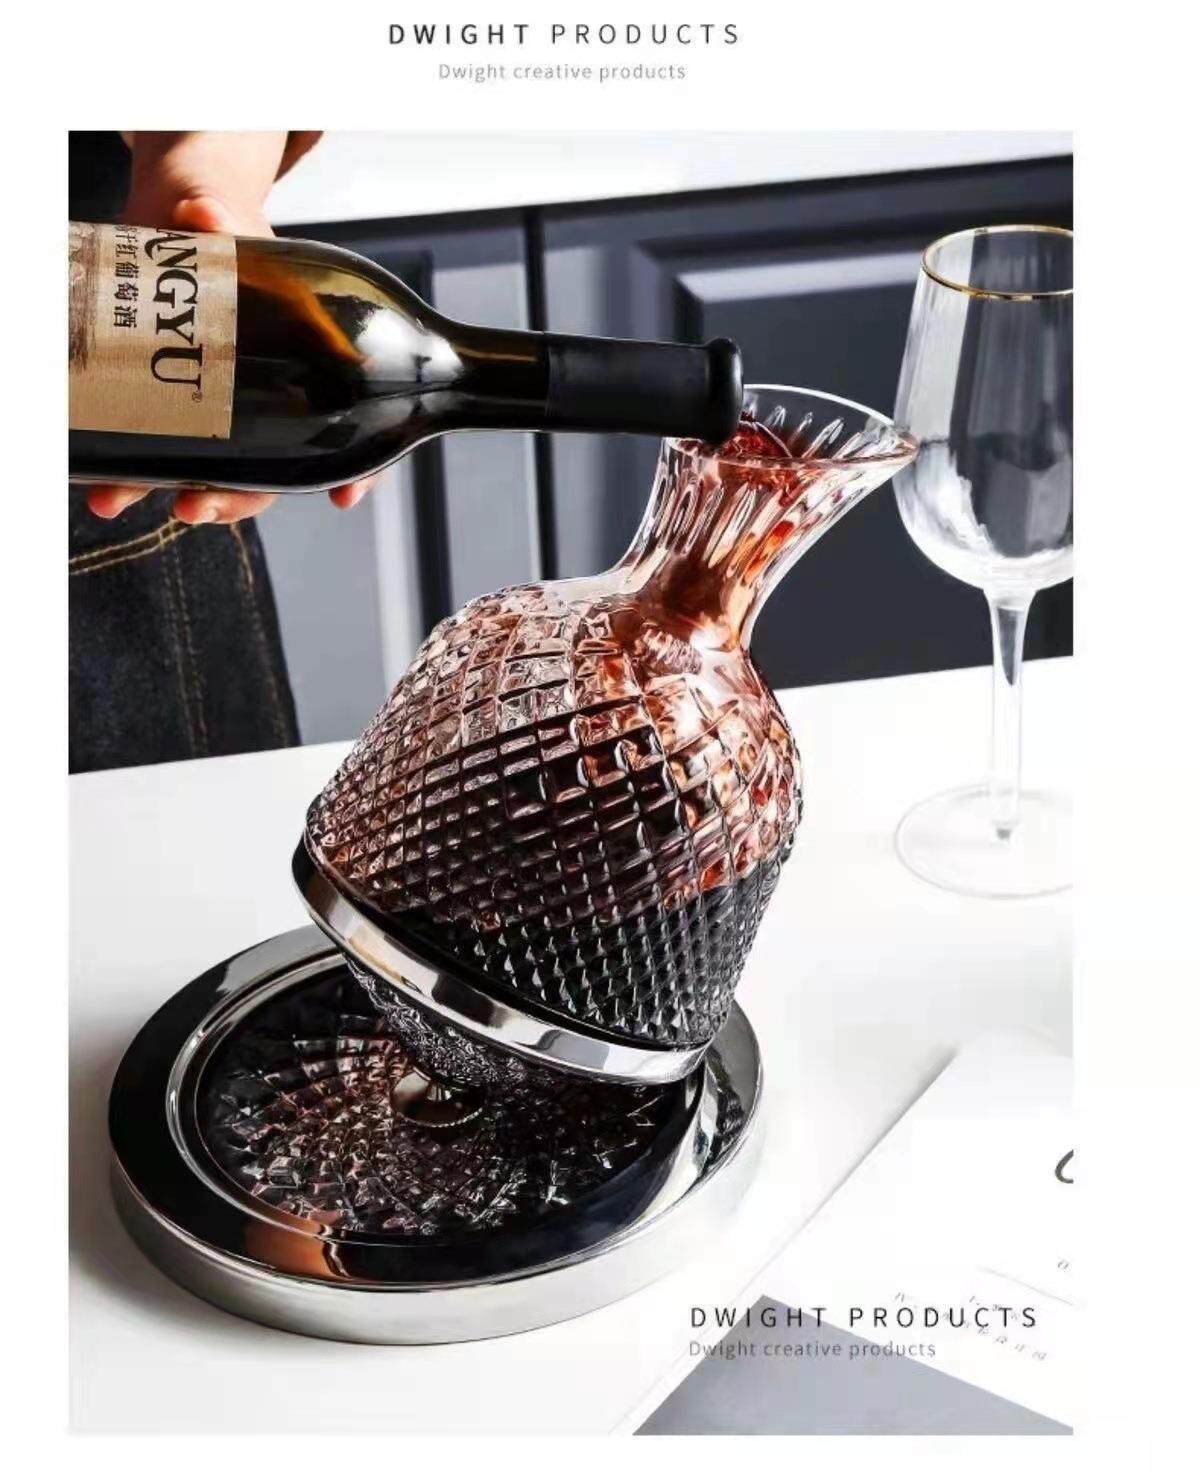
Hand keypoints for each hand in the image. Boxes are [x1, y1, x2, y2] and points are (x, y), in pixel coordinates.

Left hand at [87, 131, 375, 524]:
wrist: (169, 217)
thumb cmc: (219, 222)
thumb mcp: (229, 216)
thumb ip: (221, 214)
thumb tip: (203, 216)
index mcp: (300, 360)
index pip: (341, 425)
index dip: (354, 470)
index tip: (342, 496)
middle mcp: (264, 396)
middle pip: (267, 472)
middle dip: (235, 500)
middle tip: (199, 506)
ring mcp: (217, 406)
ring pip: (214, 474)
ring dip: (175, 499)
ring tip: (125, 503)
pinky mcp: (166, 402)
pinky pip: (159, 453)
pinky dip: (132, 479)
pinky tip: (108, 491)